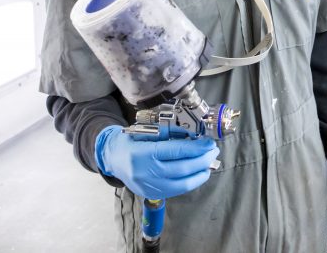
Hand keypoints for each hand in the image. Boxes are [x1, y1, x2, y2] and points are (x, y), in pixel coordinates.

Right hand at [95, 125, 218, 200]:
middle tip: (213, 151)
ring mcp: (149, 186)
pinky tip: (197, 173)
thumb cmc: (130, 142)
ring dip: (200, 173)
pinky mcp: (152, 194)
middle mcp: (146, 172)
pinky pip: (176, 190)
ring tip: (209, 163)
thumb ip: (169, 134)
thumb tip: (194, 136)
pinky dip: (190, 182)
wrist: (113, 158)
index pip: (177, 151)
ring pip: (183, 183)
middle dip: (203, 160)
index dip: (197, 148)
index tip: (209, 143)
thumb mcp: (147, 132)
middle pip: (183, 168)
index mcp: (144, 153)